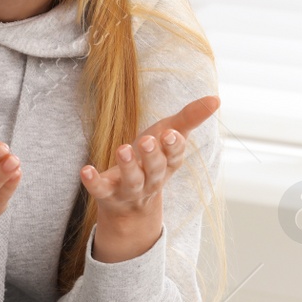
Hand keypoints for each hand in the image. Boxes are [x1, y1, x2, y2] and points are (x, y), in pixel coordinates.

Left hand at [80, 94, 219, 262]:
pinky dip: (93, 182)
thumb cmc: (153, 159)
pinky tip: (86, 170)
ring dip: (128, 167)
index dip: (173, 147)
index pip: (175, 157)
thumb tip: (216, 98)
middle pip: (155, 170)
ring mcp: (130, 190)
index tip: (170, 134)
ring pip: (132, 181)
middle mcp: (152, 179)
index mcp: (168, 165)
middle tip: (148, 140)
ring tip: (123, 150)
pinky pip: (101, 191)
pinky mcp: (107, 195)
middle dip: (153, 156)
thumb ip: (190, 117)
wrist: (131, 203)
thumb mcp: (170, 136)